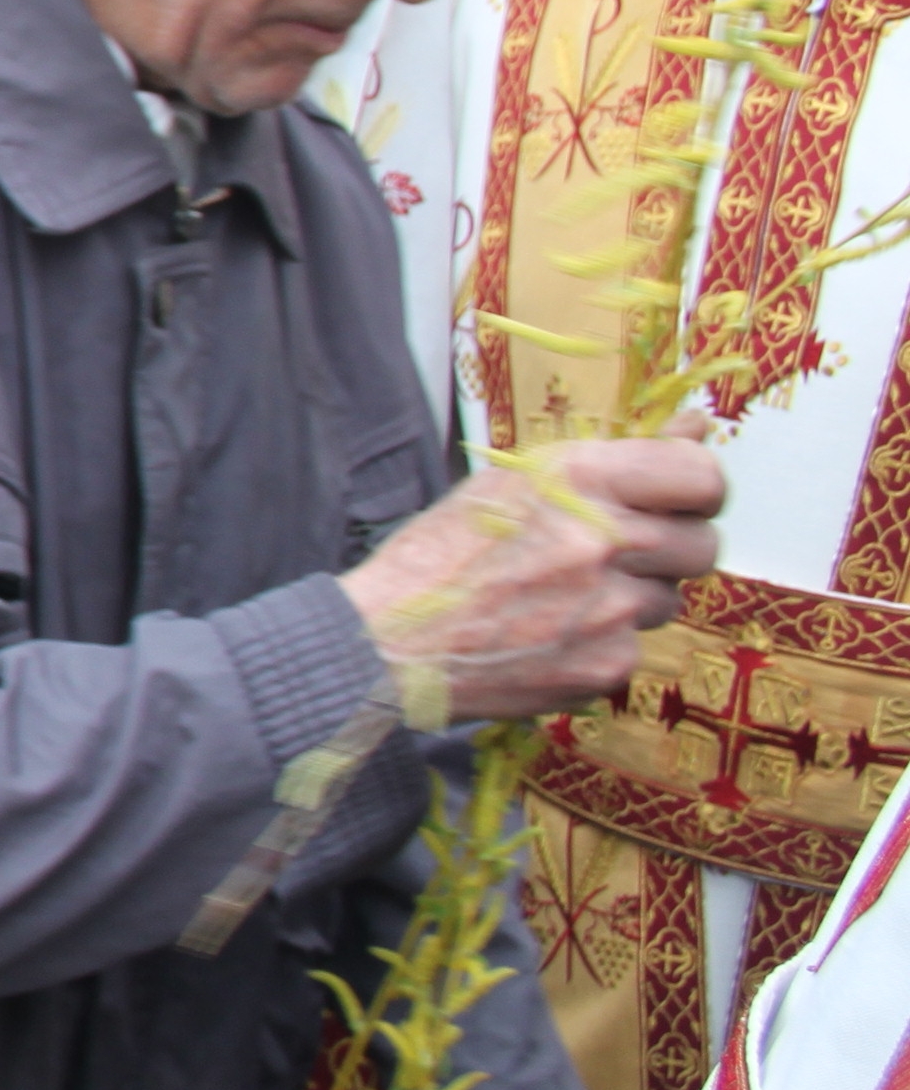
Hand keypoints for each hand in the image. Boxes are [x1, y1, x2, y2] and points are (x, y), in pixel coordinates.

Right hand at [342, 438, 726, 723]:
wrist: (386, 643)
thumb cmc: (438, 556)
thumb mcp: (513, 483)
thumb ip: (612, 459)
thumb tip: (696, 426)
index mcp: (581, 479)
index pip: (701, 476)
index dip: (697, 489)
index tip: (679, 500)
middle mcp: (606, 540)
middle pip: (702, 544)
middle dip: (670, 547)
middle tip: (619, 554)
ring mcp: (611, 608)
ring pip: (669, 598)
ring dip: (634, 596)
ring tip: (568, 598)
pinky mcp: (607, 664)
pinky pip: (634, 645)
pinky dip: (602, 642)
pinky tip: (549, 636)